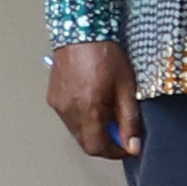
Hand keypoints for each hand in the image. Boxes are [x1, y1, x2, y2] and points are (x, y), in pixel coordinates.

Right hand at [43, 42, 136, 160]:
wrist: (82, 34)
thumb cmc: (106, 57)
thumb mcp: (127, 89)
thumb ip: (130, 120)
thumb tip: (133, 146)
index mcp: (87, 109)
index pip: (96, 147)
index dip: (114, 151)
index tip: (128, 145)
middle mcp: (67, 111)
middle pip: (85, 142)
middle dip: (105, 141)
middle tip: (122, 127)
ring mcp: (57, 105)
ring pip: (76, 131)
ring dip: (94, 130)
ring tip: (109, 110)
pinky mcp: (53, 98)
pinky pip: (69, 118)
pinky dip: (83, 118)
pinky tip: (95, 102)